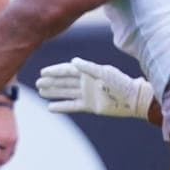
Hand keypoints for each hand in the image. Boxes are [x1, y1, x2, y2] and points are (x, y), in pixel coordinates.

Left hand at [0, 102, 18, 169]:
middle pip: (4, 159)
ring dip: (1, 162)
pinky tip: (0, 156)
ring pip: (9, 156)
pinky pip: (12, 151)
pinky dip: (6, 156)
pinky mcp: (16, 137)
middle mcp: (11, 142)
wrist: (3, 106)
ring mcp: (15, 140)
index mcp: (3, 140)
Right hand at [36, 58, 153, 119]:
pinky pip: (72, 106)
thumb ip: (87, 67)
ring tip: (41, 92)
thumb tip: (72, 61)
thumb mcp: (104, 72)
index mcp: (88, 72)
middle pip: (64, 81)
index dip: (54, 71)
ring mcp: (87, 94)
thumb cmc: (120, 83)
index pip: (67, 70)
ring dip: (53, 92)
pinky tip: (50, 107)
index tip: (42, 72)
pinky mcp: (90, 106)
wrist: (132, 99)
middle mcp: (85, 82)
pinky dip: (62, 106)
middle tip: (37, 83)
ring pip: (66, 92)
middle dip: (51, 81)